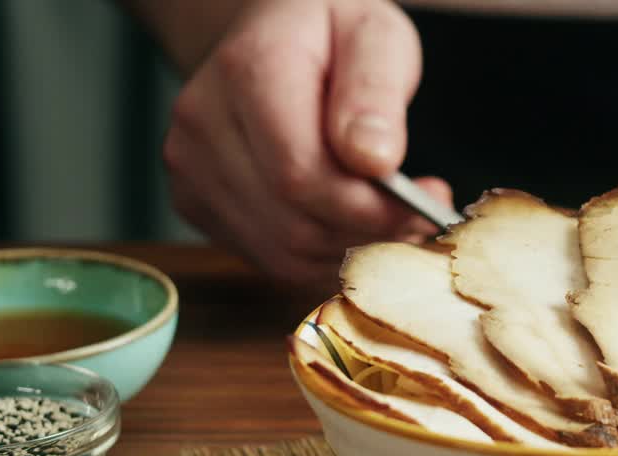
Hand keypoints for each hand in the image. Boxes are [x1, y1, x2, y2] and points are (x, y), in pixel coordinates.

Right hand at [163, 0, 450, 286]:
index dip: (371, 209)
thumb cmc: (332, 33)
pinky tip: (354, 226)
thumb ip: (376, 93)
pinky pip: (272, 260)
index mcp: (248, 71)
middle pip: (294, 223)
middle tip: (421, 217)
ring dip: (352, 252)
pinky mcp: (197, 202)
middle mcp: (203, 123)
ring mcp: (191, 168)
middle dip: (371, 234)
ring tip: (393, 219)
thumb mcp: (375, 37)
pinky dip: (325, 258)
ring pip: (284, 254)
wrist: (274, 35)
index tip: (426, 206)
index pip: (302, 175)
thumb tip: (375, 161)